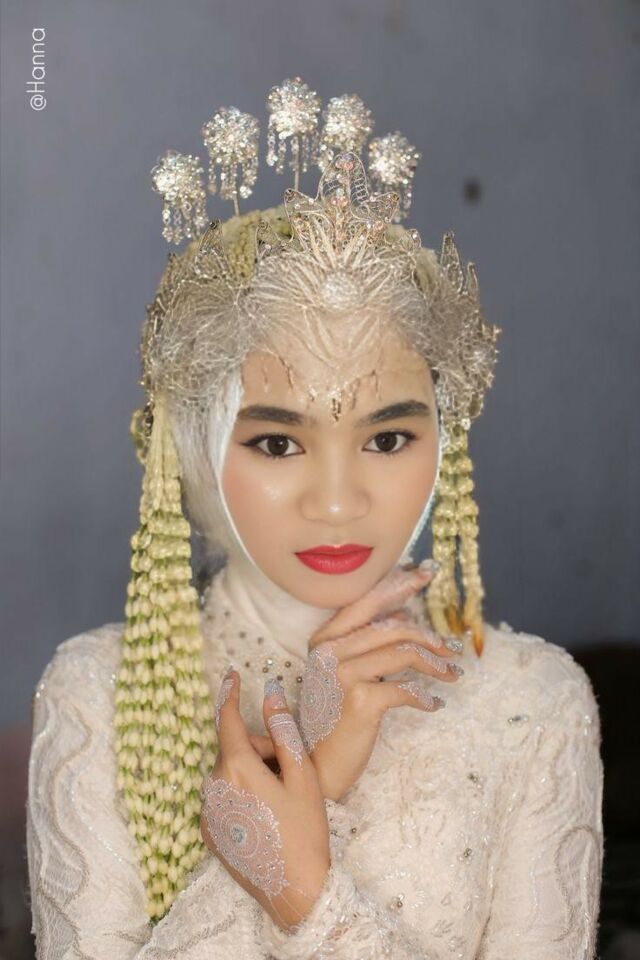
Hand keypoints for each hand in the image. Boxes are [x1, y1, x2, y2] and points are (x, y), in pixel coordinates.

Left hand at [200, 667, 329, 931]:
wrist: (296, 891)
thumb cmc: (305, 830)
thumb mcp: (302, 774)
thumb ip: (283, 729)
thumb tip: (271, 692)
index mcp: (237, 768)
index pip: (226, 719)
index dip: (230, 693)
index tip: (233, 674)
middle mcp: (214, 786)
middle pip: (234, 748)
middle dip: (259, 748)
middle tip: (288, 770)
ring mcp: (208, 812)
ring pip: (229, 772)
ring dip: (251, 772)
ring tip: (280, 798)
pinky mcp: (208, 832)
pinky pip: (223, 796)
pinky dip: (241, 794)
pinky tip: (265, 814)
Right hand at [299, 560, 464, 801]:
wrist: (317, 766)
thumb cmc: (334, 720)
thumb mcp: (344, 674)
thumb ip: (368, 644)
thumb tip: (405, 616)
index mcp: (324, 640)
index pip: (367, 601)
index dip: (400, 584)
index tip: (429, 572)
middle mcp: (329, 651)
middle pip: (392, 625)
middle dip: (429, 634)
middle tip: (453, 645)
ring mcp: (342, 673)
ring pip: (403, 652)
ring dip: (435, 664)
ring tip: (451, 674)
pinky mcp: (359, 700)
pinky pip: (406, 688)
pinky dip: (426, 696)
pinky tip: (434, 703)